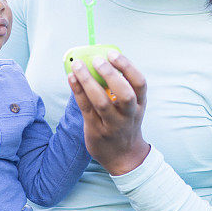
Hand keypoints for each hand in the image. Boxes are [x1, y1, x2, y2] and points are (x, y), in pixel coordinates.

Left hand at [67, 51, 149, 174]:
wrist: (124, 158)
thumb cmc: (125, 124)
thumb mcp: (131, 108)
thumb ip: (120, 89)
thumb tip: (98, 61)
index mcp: (140, 104)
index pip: (139, 83)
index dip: (127, 67)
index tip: (113, 53)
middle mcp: (129, 115)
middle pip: (125, 94)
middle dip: (111, 74)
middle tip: (97, 60)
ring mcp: (113, 125)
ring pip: (102, 102)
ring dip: (88, 81)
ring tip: (78, 66)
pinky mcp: (96, 130)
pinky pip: (86, 108)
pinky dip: (78, 91)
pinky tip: (71, 78)